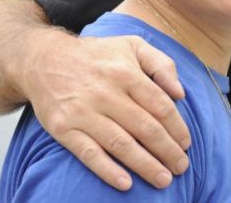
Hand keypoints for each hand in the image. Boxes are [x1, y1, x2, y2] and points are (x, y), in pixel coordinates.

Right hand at [19, 31, 190, 190]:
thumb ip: (162, 64)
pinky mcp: (62, 128)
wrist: (44, 60)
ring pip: (120, 144)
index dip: (177, 127)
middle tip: (182, 166)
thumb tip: (180, 93)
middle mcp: (105, 92)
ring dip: (145, 165)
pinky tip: (126, 184)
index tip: (186, 143)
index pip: (160, 105)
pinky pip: (88, 153)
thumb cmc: (97, 55)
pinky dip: (107, 170)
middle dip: (167, 150)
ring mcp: (82, 112)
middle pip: (144, 127)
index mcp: (126, 72)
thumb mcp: (133, 45)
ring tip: (164, 179)